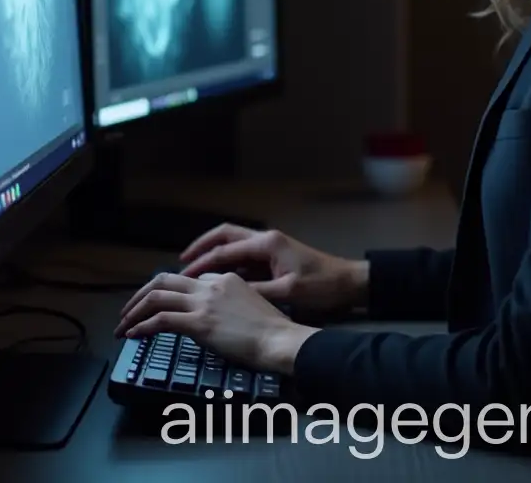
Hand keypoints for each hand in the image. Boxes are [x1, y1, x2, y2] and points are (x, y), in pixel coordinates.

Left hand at [114, 270, 318, 373]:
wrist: (278, 339)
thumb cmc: (271, 329)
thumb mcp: (251, 304)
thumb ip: (229, 301)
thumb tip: (213, 314)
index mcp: (225, 278)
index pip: (187, 280)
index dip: (167, 292)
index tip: (156, 305)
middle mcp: (211, 285)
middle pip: (164, 281)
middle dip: (140, 295)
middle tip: (128, 311)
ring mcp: (204, 303)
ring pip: (156, 297)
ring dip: (134, 311)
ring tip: (123, 326)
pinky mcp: (199, 323)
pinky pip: (161, 320)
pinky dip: (142, 326)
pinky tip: (134, 335)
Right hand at [179, 224, 368, 312]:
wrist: (348, 282)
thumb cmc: (321, 286)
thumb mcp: (288, 293)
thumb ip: (256, 292)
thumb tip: (224, 295)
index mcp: (267, 243)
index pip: (225, 250)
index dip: (201, 263)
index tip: (182, 275)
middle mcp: (265, 240)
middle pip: (225, 236)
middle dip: (202, 247)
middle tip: (181, 263)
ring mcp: (270, 248)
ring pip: (234, 245)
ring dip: (213, 255)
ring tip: (193, 271)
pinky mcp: (274, 259)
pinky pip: (244, 258)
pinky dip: (227, 265)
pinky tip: (217, 281)